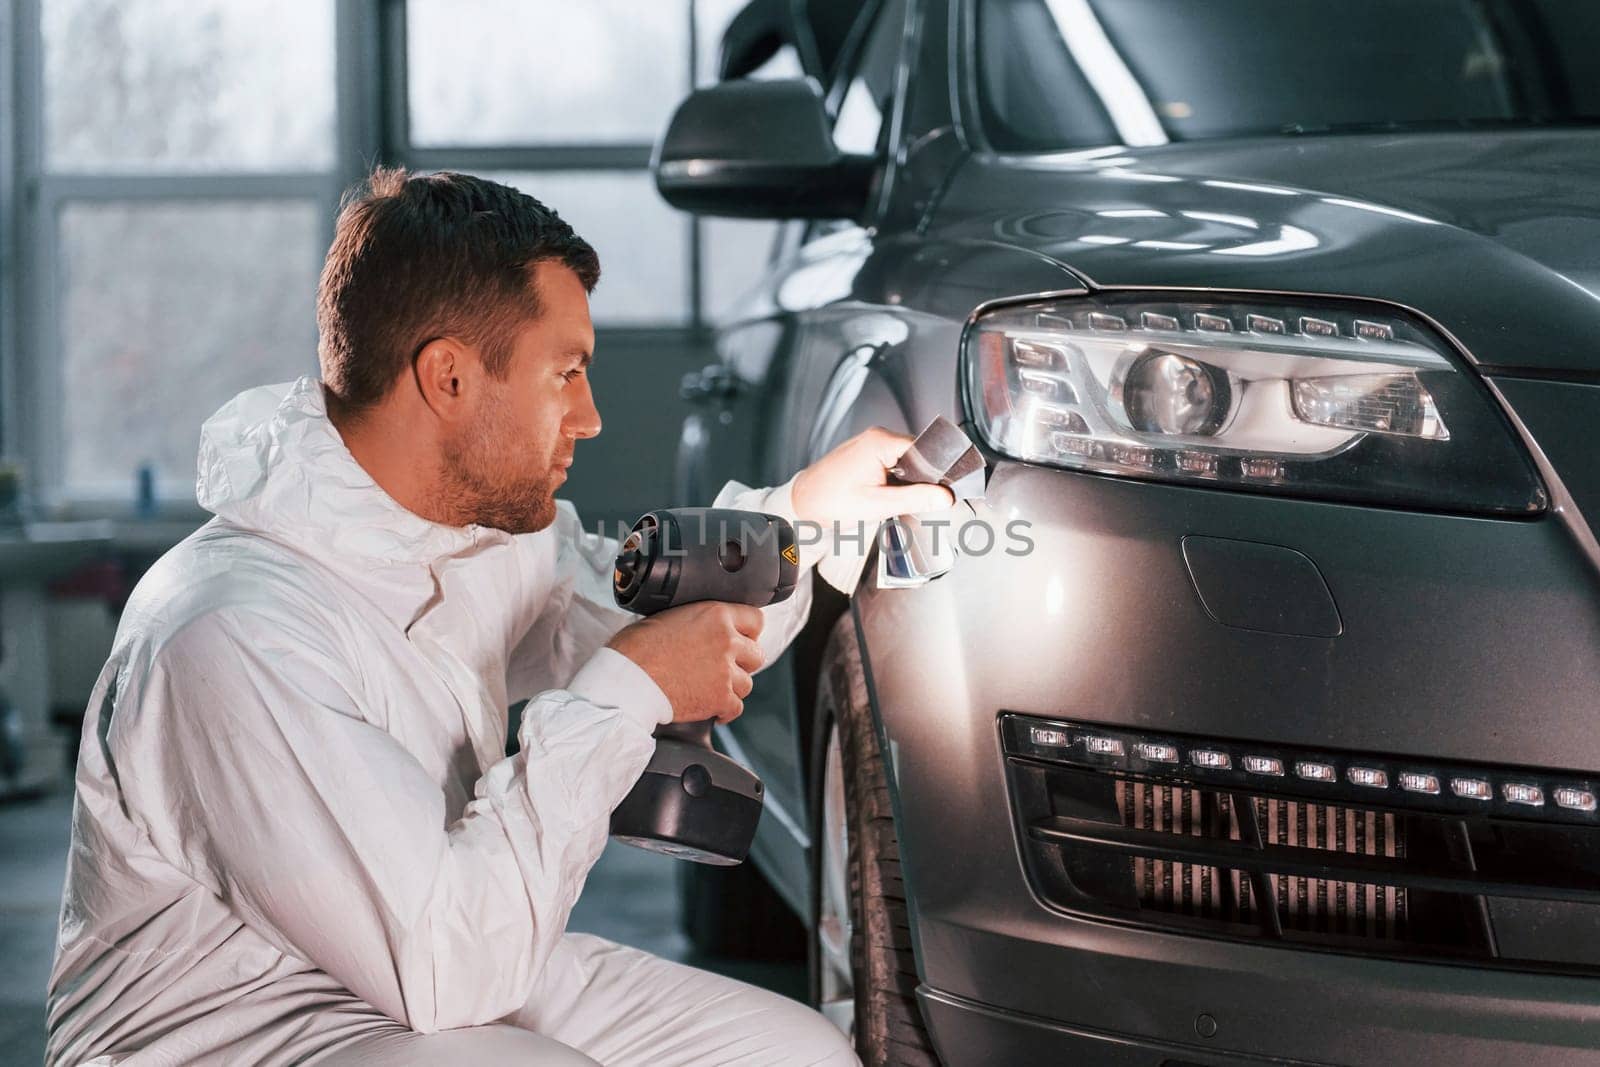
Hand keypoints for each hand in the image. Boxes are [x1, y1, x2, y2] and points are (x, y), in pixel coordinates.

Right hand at [606, 602, 765, 723]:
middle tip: (724, 666)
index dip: (748, 632)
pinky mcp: (719, 698)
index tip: (742, 640)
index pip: (755, 620)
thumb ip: (697, 620)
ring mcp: (725, 672)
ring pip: (747, 683)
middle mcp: (727, 641)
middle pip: (756, 654)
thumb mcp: (668, 616)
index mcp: (715, 615)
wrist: (627, 680)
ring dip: (732, 686)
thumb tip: (702, 628)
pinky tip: (713, 708)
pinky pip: (736, 707)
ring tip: (713, 687)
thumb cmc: (636, 648)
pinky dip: (725, 710)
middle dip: (742, 662)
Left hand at [791, 427, 955, 526]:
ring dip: (904, 481)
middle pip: (917, 455)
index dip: (934, 472)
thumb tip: (944, 496)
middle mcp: (876, 436)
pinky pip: (892, 463)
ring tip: (886, 496)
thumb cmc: (830, 501)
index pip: (925, 450)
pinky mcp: (866, 453)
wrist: (802, 503)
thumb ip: (915, 498)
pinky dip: (893, 480)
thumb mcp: (878, 504)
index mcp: (881, 442)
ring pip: (905, 461)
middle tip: (904, 499)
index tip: (938, 490)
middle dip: (919, 479)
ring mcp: (870, 443)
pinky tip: (880, 493)